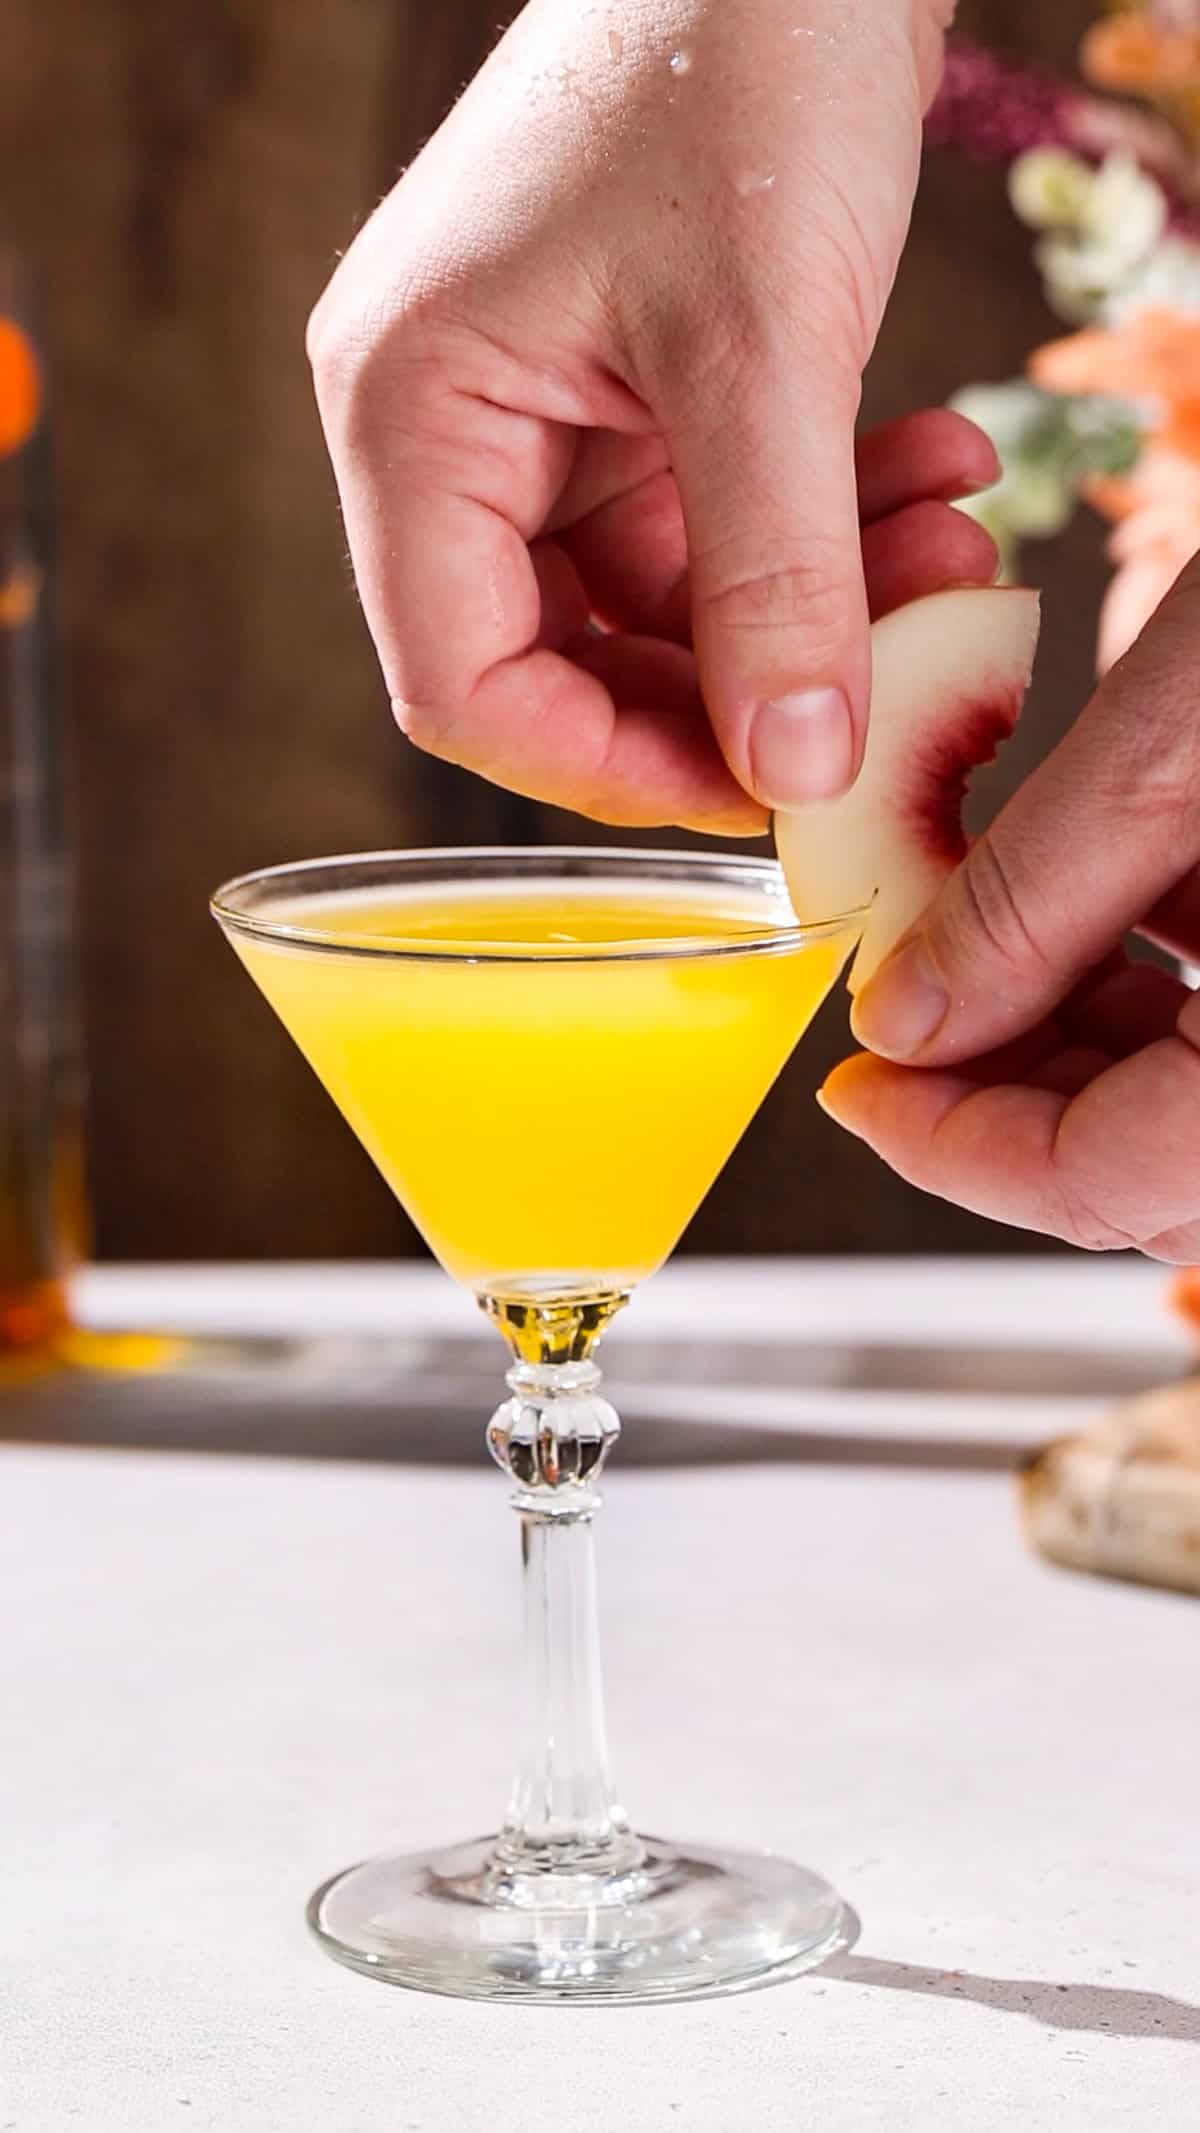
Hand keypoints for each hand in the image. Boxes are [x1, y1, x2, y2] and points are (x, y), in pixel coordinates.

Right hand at [307, 0, 984, 830]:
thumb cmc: (733, 60)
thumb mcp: (762, 347)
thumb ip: (775, 577)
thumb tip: (798, 768)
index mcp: (408, 416)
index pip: (461, 681)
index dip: (606, 763)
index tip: (759, 786)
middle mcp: (450, 428)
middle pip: (566, 658)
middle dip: (742, 683)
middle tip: (888, 686)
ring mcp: (539, 410)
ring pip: (663, 598)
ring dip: (814, 602)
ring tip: (956, 556)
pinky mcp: (628, 387)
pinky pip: (714, 518)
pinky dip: (824, 527)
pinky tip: (936, 479)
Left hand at [821, 559, 1199, 1261]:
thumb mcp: (1182, 736)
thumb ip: (1035, 903)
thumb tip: (908, 1022)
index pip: (1113, 1181)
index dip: (955, 1150)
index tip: (857, 1086)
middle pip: (1148, 1165)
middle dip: (1002, 1100)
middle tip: (898, 1013)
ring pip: (1186, 1110)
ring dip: (1065, 1046)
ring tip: (967, 944)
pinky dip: (1145, 984)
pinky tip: (1082, 905)